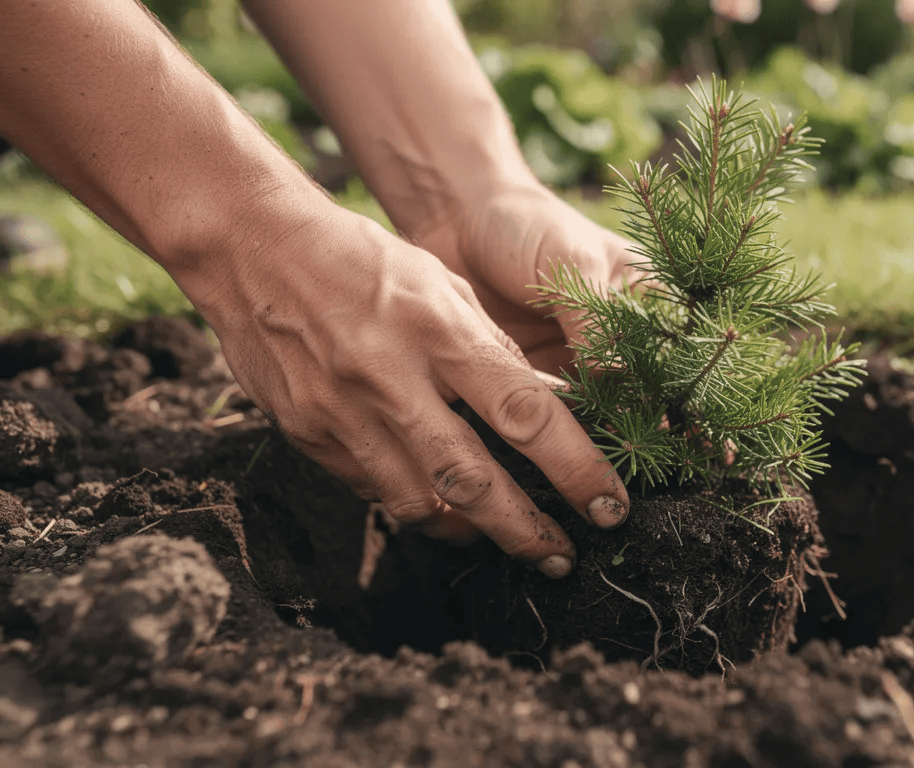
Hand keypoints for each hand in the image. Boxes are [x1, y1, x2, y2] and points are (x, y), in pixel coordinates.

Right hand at [193, 205, 629, 577]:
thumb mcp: (443, 285)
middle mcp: (393, 379)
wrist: (252, 246)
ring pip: (420, 502)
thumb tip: (544, 411)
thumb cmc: (364, 259)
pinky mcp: (307, 433)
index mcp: (441, 332)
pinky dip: (415, 506)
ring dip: (472, 532)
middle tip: (563, 558)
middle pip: (475, 481)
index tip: (609, 505)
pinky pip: (373, 490)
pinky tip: (440, 510)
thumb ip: (488, 351)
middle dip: (528, 532)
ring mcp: (343, 413)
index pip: (527, 415)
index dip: (577, 469)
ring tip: (505, 542)